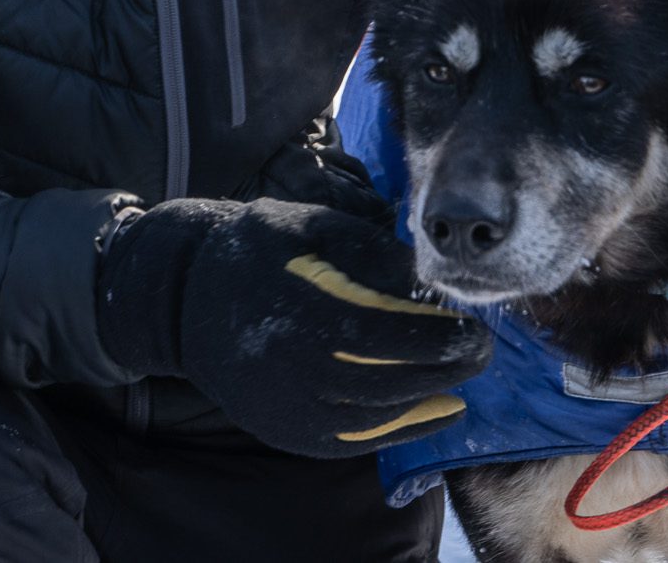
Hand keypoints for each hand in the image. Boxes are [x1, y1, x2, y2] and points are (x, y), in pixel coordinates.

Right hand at [96, 197, 491, 457]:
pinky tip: (435, 407)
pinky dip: (403, 427)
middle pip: (392, 378)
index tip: (474, 324)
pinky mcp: (288, 433)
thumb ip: (370, 249)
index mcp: (304, 309)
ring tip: (460, 376)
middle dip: (447, 367)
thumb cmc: (260, 250)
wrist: (187, 298)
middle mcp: (296, 367)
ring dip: (430, 398)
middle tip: (480, 349)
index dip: (440, 334)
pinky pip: (358, 441)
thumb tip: (428, 276)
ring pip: (379, 415)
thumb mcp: (311, 225)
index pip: (390, 333)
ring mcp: (289, 407)